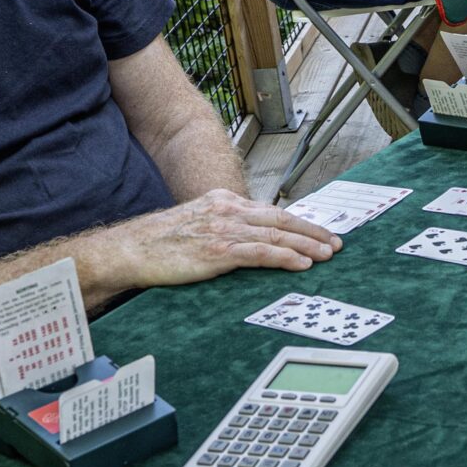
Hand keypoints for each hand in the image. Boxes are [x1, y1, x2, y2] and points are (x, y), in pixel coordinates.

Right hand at [105, 190, 339, 287]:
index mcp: (224, 201)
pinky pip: (259, 253)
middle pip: (281, 219)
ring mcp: (223, 229)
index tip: (319, 233)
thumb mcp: (198, 223)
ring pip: (276, 235)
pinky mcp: (217, 251)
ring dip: (306, 246)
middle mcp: (227, 210)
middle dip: (312, 232)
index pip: (271, 211)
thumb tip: (252, 239)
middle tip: (336, 243)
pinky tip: (301, 264)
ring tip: (327, 255)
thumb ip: (225, 226)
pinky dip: (284, 258)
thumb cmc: (161, 241)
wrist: (131, 249)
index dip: (300, 223)